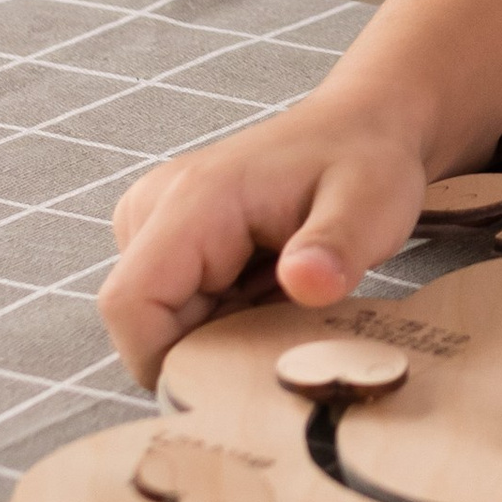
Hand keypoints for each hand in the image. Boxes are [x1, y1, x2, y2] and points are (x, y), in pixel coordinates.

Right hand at [100, 99, 429, 390]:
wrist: (364, 124)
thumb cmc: (365, 158)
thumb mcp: (370, 203)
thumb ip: (336, 246)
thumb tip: (306, 282)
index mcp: (194, 200)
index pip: (130, 306)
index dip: (166, 360)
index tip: (236, 376)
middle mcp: (158, 209)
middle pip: (146, 323)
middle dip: (208, 349)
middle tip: (284, 327)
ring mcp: (158, 223)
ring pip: (162, 321)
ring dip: (220, 333)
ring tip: (283, 299)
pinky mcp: (171, 240)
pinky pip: (178, 308)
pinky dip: (223, 319)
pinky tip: (269, 292)